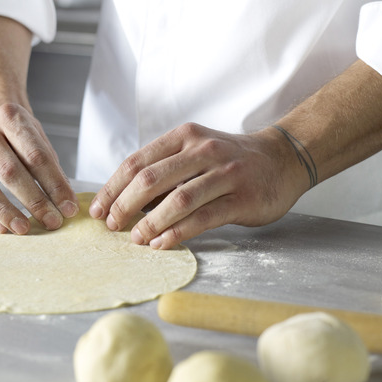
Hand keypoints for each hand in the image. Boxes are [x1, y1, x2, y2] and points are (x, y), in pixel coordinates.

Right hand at [0, 102, 78, 234]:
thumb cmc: (15, 130)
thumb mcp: (37, 137)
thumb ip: (49, 166)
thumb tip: (64, 200)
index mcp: (10, 118)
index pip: (36, 156)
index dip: (54, 184)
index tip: (68, 207)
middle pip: (10, 171)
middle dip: (34, 200)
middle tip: (51, 221)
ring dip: (5, 211)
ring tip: (24, 228)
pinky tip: (1, 227)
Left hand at [89, 123, 310, 248]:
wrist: (283, 159)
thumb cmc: (229, 161)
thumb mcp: (194, 153)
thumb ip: (164, 172)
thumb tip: (121, 201)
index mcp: (183, 138)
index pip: (136, 162)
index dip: (112, 188)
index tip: (98, 209)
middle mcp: (203, 150)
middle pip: (151, 179)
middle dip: (124, 205)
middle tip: (112, 226)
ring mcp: (225, 173)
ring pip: (178, 199)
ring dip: (150, 222)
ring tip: (136, 239)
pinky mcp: (243, 198)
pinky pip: (204, 217)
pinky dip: (178, 232)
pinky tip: (162, 244)